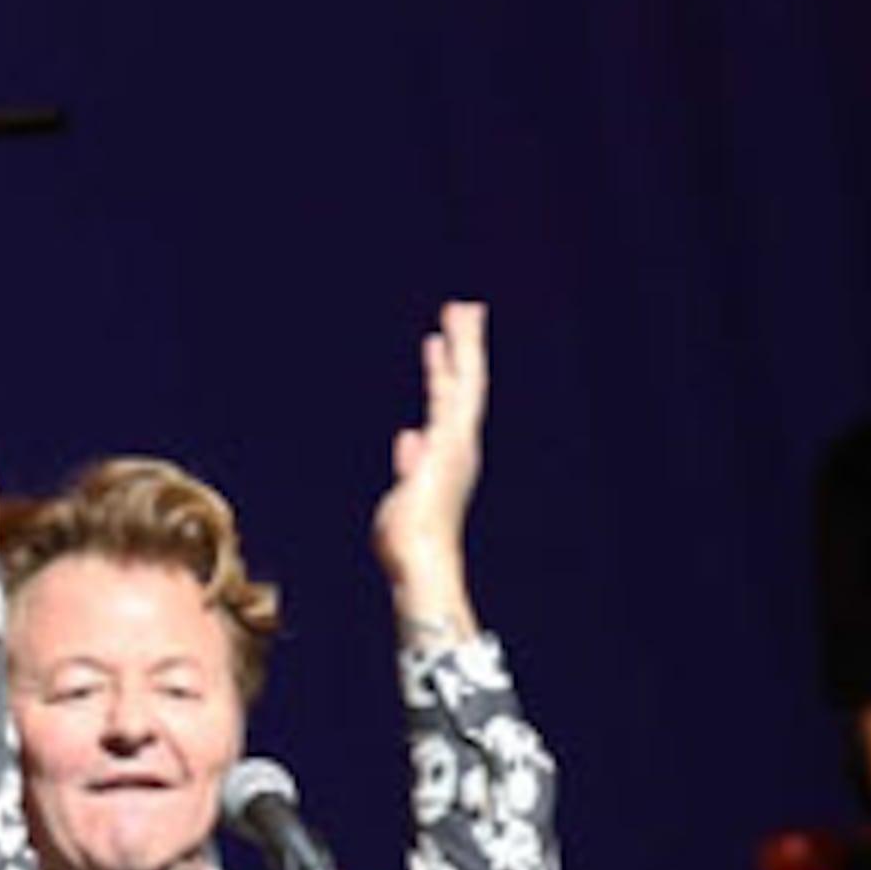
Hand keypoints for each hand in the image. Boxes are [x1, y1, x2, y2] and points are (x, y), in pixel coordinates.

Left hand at [372, 301, 486, 634]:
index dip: (443, 371)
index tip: (436, 344)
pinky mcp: (447, 444)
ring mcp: (456, 443)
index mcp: (448, 457)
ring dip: (463, 343)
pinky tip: (438, 340)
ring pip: (464, 380)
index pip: (448, 403)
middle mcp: (459, 445)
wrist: (420, 561)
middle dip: (465, 345)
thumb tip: (408, 436)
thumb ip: (410, 465)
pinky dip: (445, 367)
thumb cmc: (408, 543)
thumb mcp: (404, 495)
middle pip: (466, 383)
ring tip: (462, 308)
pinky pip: (448, 395)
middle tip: (466, 308)